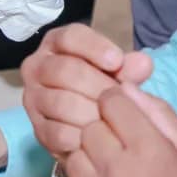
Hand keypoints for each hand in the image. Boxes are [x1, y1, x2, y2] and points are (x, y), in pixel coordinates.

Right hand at [21, 24, 152, 156]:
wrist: (89, 128)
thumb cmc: (102, 89)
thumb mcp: (117, 74)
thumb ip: (130, 68)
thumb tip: (143, 64)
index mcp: (55, 46)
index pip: (69, 37)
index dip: (94, 47)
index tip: (117, 62)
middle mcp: (36, 68)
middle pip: (64, 70)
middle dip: (98, 85)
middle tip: (121, 99)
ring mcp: (33, 99)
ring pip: (60, 103)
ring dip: (92, 113)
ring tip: (113, 119)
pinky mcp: (37, 129)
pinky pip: (58, 132)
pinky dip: (82, 137)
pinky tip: (100, 138)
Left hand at [61, 84, 176, 176]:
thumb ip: (160, 116)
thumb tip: (127, 87)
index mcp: (149, 149)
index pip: (112, 102)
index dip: (116, 105)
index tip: (122, 117)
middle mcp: (117, 168)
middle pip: (89, 128)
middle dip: (101, 133)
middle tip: (119, 151)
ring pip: (74, 156)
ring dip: (87, 162)